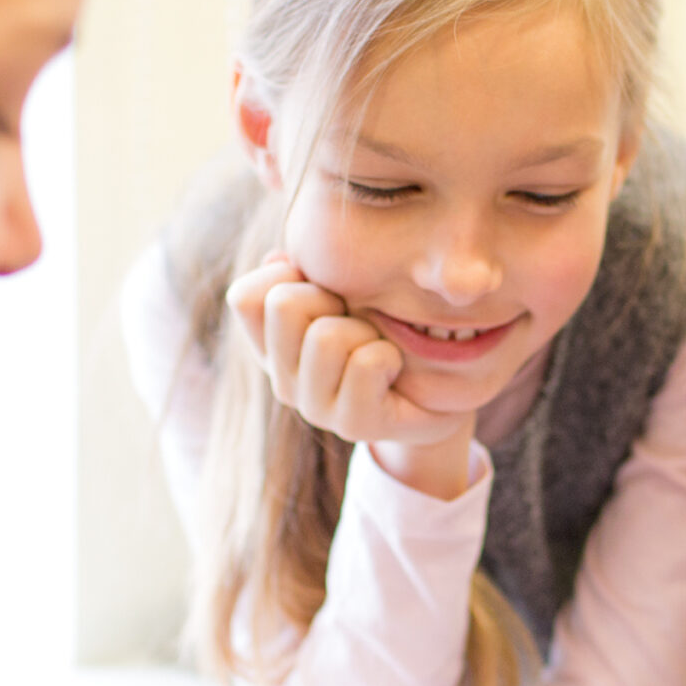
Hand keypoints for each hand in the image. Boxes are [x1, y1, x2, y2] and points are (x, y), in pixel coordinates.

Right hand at [226, 254, 474, 486]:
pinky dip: (389, 356)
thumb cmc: (388, 329)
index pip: (245, 297)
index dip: (287, 276)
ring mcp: (315, 408)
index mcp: (272, 347)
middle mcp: (283, 381)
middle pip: (284, 305)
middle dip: (332, 298)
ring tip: (377, 347)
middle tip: (358, 321)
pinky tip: (393, 371)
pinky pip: (366, 363)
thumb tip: (277, 260)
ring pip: (326, 336)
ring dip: (365, 330)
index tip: (325, 292)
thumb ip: (307, 272)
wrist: (441, 391)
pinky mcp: (352, 425)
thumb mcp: (345, 291)